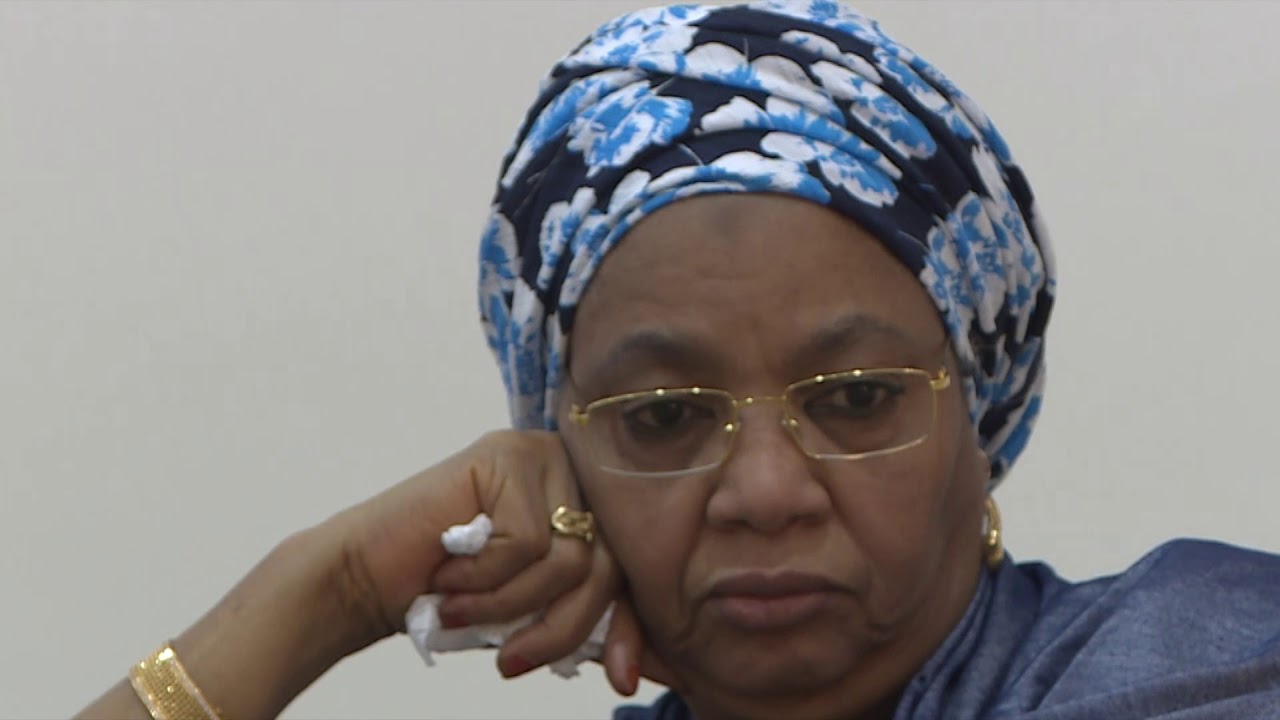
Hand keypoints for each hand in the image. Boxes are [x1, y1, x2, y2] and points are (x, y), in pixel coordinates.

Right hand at [340, 430, 662, 691]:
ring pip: (568, 559)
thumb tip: (633, 669)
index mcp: (580, 503)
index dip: (626, 629)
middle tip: (510, 662)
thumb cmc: (446, 599)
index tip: (622, 682)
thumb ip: (577, 617)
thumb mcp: (529, 613)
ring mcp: (538, 457)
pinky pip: (527, 543)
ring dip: (509, 604)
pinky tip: (448, 573)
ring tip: (461, 609)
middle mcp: (567, 471)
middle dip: (559, 627)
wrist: (364, 580)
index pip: (624, 568)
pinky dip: (486, 577)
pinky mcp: (506, 457)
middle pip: (602, 566)